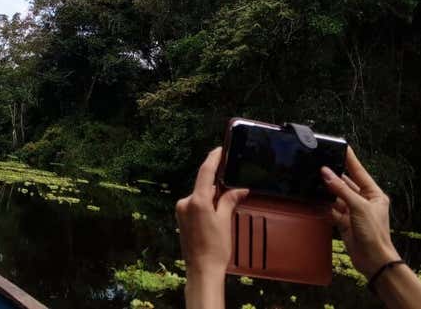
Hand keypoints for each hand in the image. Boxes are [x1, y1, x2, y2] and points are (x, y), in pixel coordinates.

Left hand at [176, 147, 248, 279]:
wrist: (202, 270)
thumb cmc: (215, 248)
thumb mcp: (225, 222)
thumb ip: (229, 201)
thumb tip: (240, 189)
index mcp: (197, 201)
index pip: (205, 172)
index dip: (213, 158)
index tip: (220, 149)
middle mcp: (185, 202)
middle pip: (203, 185)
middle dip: (217, 182)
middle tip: (233, 180)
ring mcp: (181, 210)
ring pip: (199, 195)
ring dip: (212, 195)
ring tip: (227, 202)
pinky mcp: (181, 218)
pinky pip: (195, 204)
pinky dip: (206, 204)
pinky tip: (216, 211)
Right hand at [322, 146, 399, 277]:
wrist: (373, 260)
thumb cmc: (374, 233)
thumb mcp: (359, 207)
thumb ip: (341, 189)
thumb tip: (326, 173)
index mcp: (374, 194)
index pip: (360, 172)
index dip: (350, 160)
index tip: (342, 146)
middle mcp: (363, 201)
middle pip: (346, 183)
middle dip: (333, 174)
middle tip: (320, 162)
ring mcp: (352, 211)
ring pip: (336, 195)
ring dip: (326, 189)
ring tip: (313, 177)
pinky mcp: (343, 221)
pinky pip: (330, 208)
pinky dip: (322, 203)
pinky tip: (314, 196)